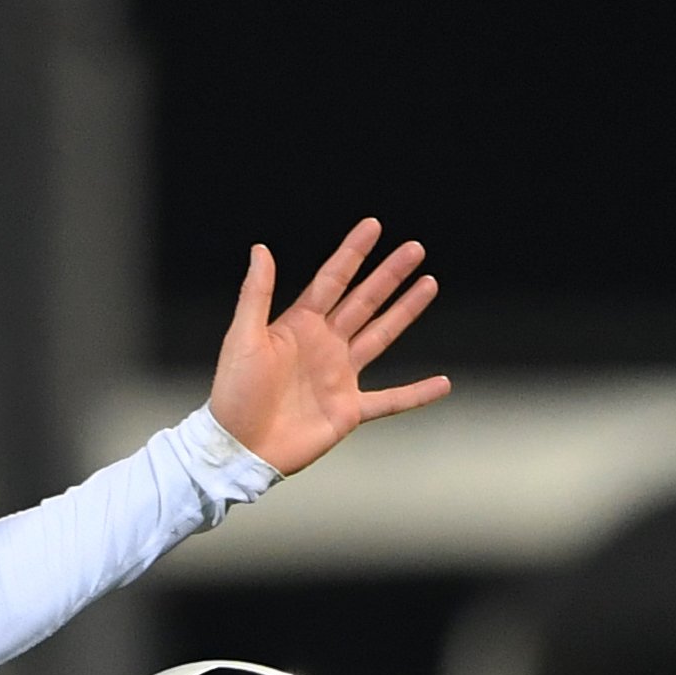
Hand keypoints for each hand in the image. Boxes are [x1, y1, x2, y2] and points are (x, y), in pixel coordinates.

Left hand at [204, 219, 448, 474]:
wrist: (240, 447)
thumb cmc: (234, 394)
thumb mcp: (242, 338)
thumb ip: (256, 294)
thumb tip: (260, 249)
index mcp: (299, 325)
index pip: (333, 280)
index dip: (353, 253)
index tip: (373, 227)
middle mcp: (325, 345)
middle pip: (365, 301)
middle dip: (390, 275)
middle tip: (415, 249)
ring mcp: (340, 377)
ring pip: (381, 336)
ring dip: (405, 312)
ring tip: (428, 285)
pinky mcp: (349, 410)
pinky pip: (390, 400)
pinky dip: (416, 394)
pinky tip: (441, 384)